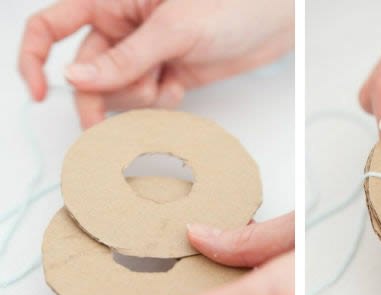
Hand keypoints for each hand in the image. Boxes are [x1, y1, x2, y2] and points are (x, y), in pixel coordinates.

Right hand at [19, 0, 293, 127]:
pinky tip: (180, 85)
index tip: (39, 94)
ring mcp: (147, 55)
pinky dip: (162, 101)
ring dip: (138, 97)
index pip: (51, 26)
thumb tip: (77, 78)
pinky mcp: (168, 74)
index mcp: (112, 3)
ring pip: (120, 92)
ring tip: (166, 79)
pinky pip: (149, 101)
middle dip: (102, 97)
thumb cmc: (231, 4)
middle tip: (107, 125)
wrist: (273, 21)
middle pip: (89, 74)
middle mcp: (123, 29)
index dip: (34, 58)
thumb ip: (125, 57)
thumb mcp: (173, 28)